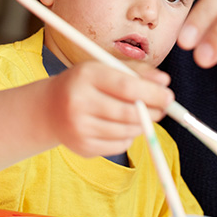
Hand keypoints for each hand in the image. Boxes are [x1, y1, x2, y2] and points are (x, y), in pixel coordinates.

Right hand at [44, 61, 173, 157]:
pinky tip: (119, 127)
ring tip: (138, 116)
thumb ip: (135, 72)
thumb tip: (164, 81)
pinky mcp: (82, 146)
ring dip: (141, 125)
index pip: (127, 87)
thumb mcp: (104, 69)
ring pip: (127, 131)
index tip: (168, 96)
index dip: (153, 94)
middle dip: (153, 112)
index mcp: (85, 76)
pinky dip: (127, 137)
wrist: (48, 109)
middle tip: (162, 109)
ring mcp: (78, 127)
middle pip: (129, 113)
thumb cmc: (84, 85)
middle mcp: (78, 101)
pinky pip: (119, 146)